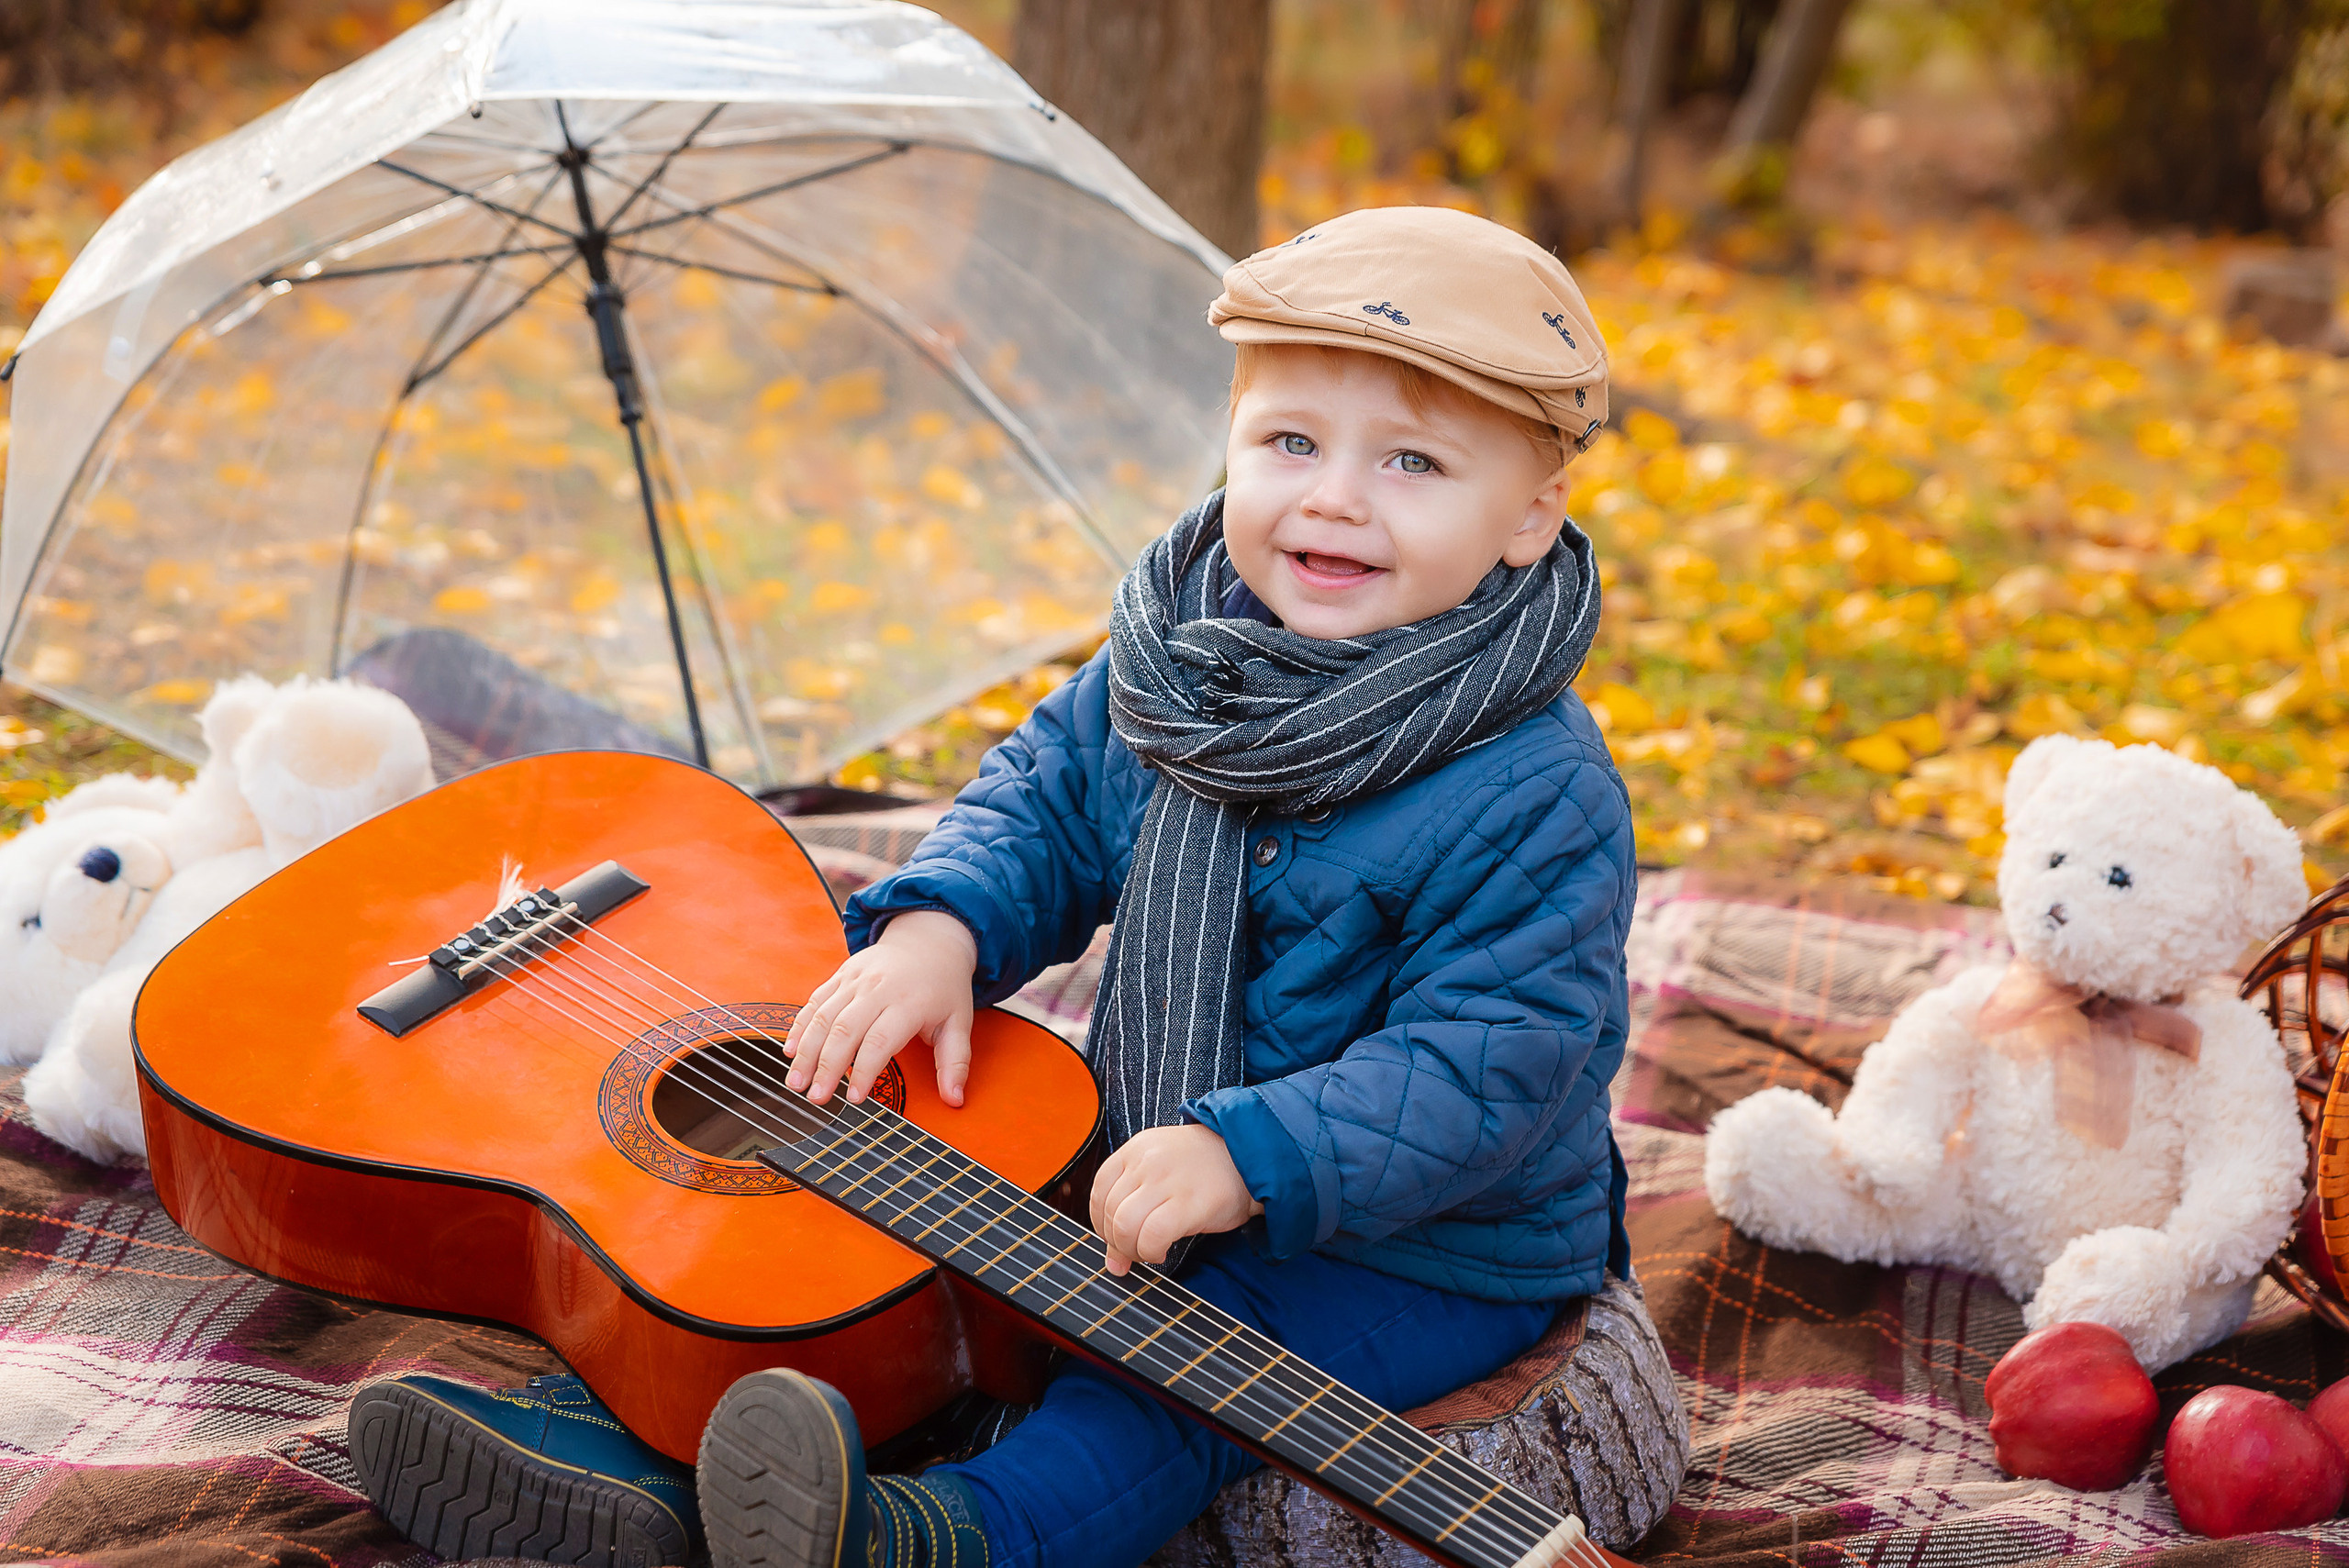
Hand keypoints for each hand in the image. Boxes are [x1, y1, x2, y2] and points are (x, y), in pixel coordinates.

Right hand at [783, 910, 977, 1105]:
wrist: (929, 940)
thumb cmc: (943, 987)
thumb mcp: (960, 1022)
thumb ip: (955, 1062)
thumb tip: (955, 1100)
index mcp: (909, 1002)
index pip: (879, 1041)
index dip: (864, 1071)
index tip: (855, 1099)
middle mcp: (878, 988)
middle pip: (845, 1031)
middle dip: (826, 1067)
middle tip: (816, 1098)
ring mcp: (856, 979)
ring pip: (824, 1016)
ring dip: (807, 1051)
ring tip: (796, 1082)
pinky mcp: (841, 974)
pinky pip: (815, 1000)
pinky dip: (800, 1026)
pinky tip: (791, 1051)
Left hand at [1090, 1124, 1263, 1275]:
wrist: (1250, 1156)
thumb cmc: (1205, 1169)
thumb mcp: (1161, 1172)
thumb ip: (1132, 1205)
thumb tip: (1112, 1262)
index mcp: (1136, 1149)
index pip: (1099, 1191)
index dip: (1101, 1223)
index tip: (1117, 1238)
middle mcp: (1147, 1161)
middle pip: (1110, 1212)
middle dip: (1118, 1243)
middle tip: (1137, 1251)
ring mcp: (1167, 1180)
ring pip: (1125, 1226)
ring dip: (1132, 1250)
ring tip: (1149, 1252)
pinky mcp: (1189, 1202)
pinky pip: (1152, 1236)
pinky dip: (1150, 1252)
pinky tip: (1161, 1252)